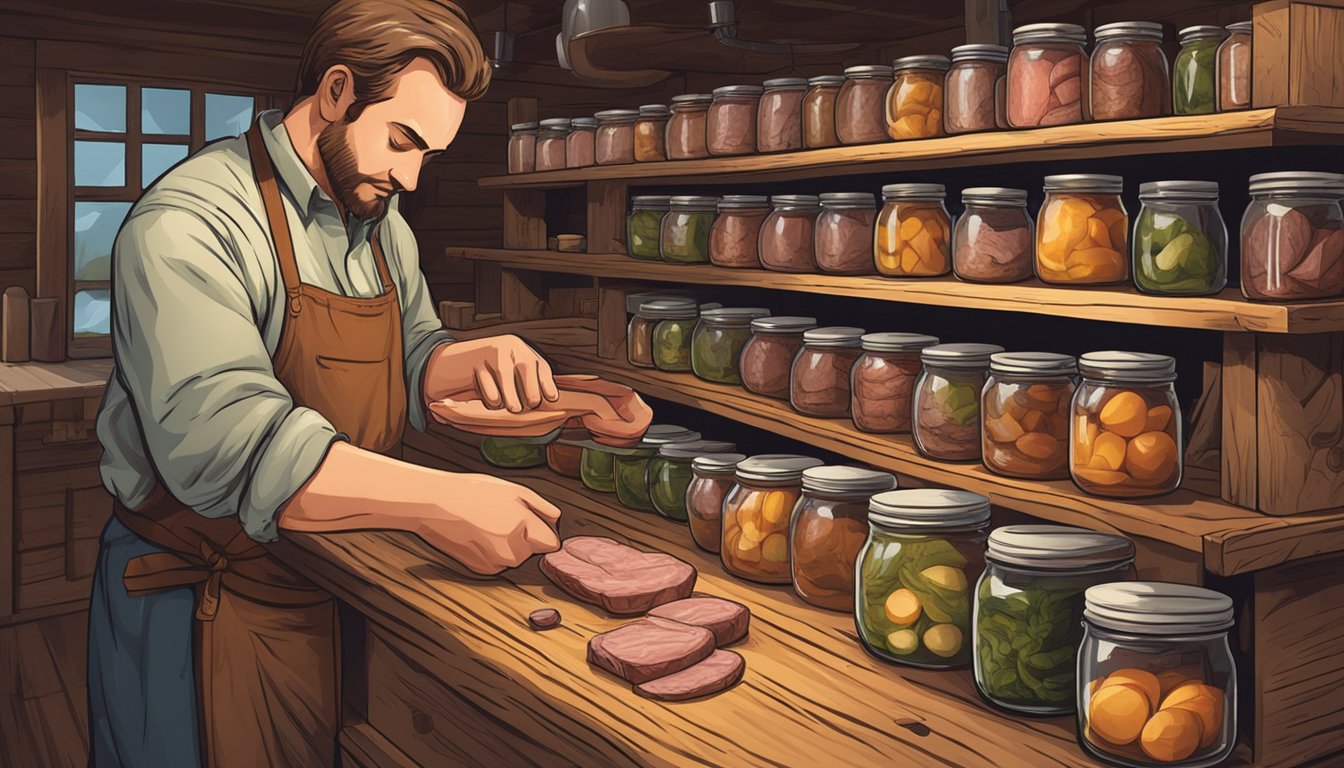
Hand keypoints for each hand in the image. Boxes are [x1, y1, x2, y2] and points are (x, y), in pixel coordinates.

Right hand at [413, 472, 561, 574]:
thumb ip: (541, 507)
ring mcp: (496, 563)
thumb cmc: (473, 492)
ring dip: (510, 545)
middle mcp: (512, 551)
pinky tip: (479, 535)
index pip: (552, 543)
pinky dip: (493, 552)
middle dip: (525, 537)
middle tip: (502, 516)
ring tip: (489, 524)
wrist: (435, 504)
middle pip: (533, 550)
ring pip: (515, 558)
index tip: (534, 522)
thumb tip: (556, 520)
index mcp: (524, 527)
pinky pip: (499, 563)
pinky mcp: (481, 570)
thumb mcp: (513, 489)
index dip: (544, 531)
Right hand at [424, 335, 559, 413]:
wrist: (447, 366)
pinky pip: (487, 383)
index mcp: (520, 349)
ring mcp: (489, 351)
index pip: (539, 365)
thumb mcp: (507, 375)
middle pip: (526, 367)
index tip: (551, 398)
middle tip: (530, 406)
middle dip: (531, 390)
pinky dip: (492, 397)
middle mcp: (508, 346)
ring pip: (506, 377)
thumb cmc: (483, 377)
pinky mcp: (474, 361)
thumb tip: (543, 404)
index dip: (546, 382)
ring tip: (512, 408)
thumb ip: (524, 384)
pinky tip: (491, 401)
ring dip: (511, 397)